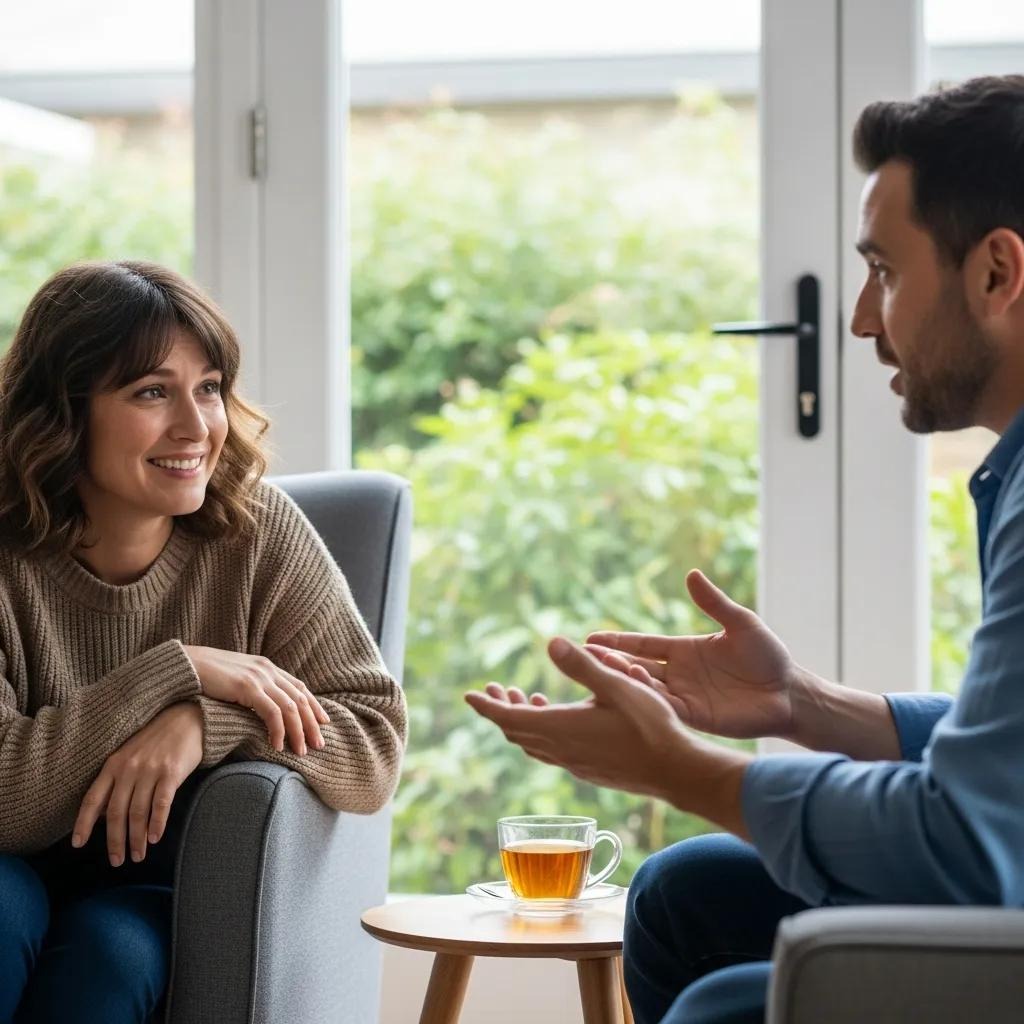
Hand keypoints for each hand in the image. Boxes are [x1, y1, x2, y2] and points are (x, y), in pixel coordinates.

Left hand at [72, 702, 202, 866]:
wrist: (187, 718)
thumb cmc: (158, 739)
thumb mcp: (129, 755)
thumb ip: (116, 781)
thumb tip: (102, 814)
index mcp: (113, 764)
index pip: (92, 799)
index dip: (83, 824)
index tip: (78, 844)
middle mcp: (128, 768)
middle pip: (115, 812)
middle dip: (115, 841)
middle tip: (117, 860)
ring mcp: (150, 770)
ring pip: (138, 812)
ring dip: (137, 838)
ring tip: (139, 854)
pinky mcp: (171, 772)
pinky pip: (161, 804)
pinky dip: (157, 823)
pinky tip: (155, 838)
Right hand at [182, 645, 329, 754]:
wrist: (185, 664)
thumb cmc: (207, 676)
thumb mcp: (236, 678)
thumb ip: (253, 687)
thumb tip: (262, 705)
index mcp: (267, 667)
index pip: (299, 687)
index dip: (313, 705)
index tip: (323, 722)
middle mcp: (268, 670)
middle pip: (300, 699)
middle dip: (312, 723)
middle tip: (319, 744)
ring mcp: (259, 678)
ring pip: (290, 708)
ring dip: (298, 731)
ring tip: (301, 751)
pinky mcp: (247, 687)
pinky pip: (271, 712)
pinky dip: (278, 730)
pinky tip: (277, 745)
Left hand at [466, 638, 752, 836]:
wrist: (677, 771)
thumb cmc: (651, 726)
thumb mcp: (617, 686)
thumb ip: (582, 665)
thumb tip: (551, 641)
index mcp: (561, 728)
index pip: (508, 719)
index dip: (486, 707)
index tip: (468, 695)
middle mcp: (561, 750)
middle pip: (516, 732)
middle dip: (501, 710)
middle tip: (494, 690)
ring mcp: (574, 764)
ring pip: (534, 744)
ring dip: (522, 722)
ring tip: (525, 699)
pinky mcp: (588, 771)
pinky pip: (552, 752)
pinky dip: (542, 733)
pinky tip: (559, 720)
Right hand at [585, 569, 804, 741]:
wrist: (789, 692)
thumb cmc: (768, 655)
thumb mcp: (741, 623)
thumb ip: (714, 603)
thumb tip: (691, 574)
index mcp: (683, 650)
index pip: (642, 644)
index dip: (618, 641)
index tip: (590, 637)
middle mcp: (677, 673)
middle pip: (635, 666)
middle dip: (610, 661)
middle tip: (583, 656)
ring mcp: (684, 696)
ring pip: (644, 688)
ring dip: (624, 679)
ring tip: (601, 669)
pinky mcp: (695, 716)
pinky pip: (664, 708)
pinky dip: (648, 699)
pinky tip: (634, 687)